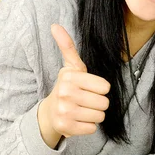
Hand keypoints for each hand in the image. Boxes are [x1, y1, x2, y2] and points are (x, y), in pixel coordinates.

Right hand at [37, 25, 110, 148]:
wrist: (50, 113)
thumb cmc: (67, 88)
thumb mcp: (70, 68)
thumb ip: (68, 47)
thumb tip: (55, 25)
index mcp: (70, 78)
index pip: (105, 87)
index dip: (100, 89)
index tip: (88, 88)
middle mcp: (66, 94)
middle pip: (104, 103)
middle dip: (98, 103)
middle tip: (85, 101)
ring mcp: (65, 112)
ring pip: (100, 116)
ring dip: (94, 115)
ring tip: (82, 110)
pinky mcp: (66, 128)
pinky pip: (93, 128)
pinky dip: (88, 126)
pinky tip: (78, 120)